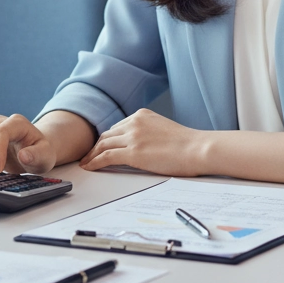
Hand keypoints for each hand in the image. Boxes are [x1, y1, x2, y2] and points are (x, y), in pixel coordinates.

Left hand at [79, 109, 207, 176]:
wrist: (198, 148)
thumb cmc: (188, 144)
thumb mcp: (163, 130)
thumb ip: (148, 133)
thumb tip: (141, 146)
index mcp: (142, 115)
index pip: (117, 127)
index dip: (106, 139)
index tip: (101, 147)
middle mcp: (134, 122)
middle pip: (107, 135)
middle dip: (96, 146)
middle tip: (88, 156)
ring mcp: (133, 137)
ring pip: (103, 145)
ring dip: (92, 155)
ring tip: (86, 163)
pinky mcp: (133, 153)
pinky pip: (106, 157)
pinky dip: (95, 162)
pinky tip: (89, 167)